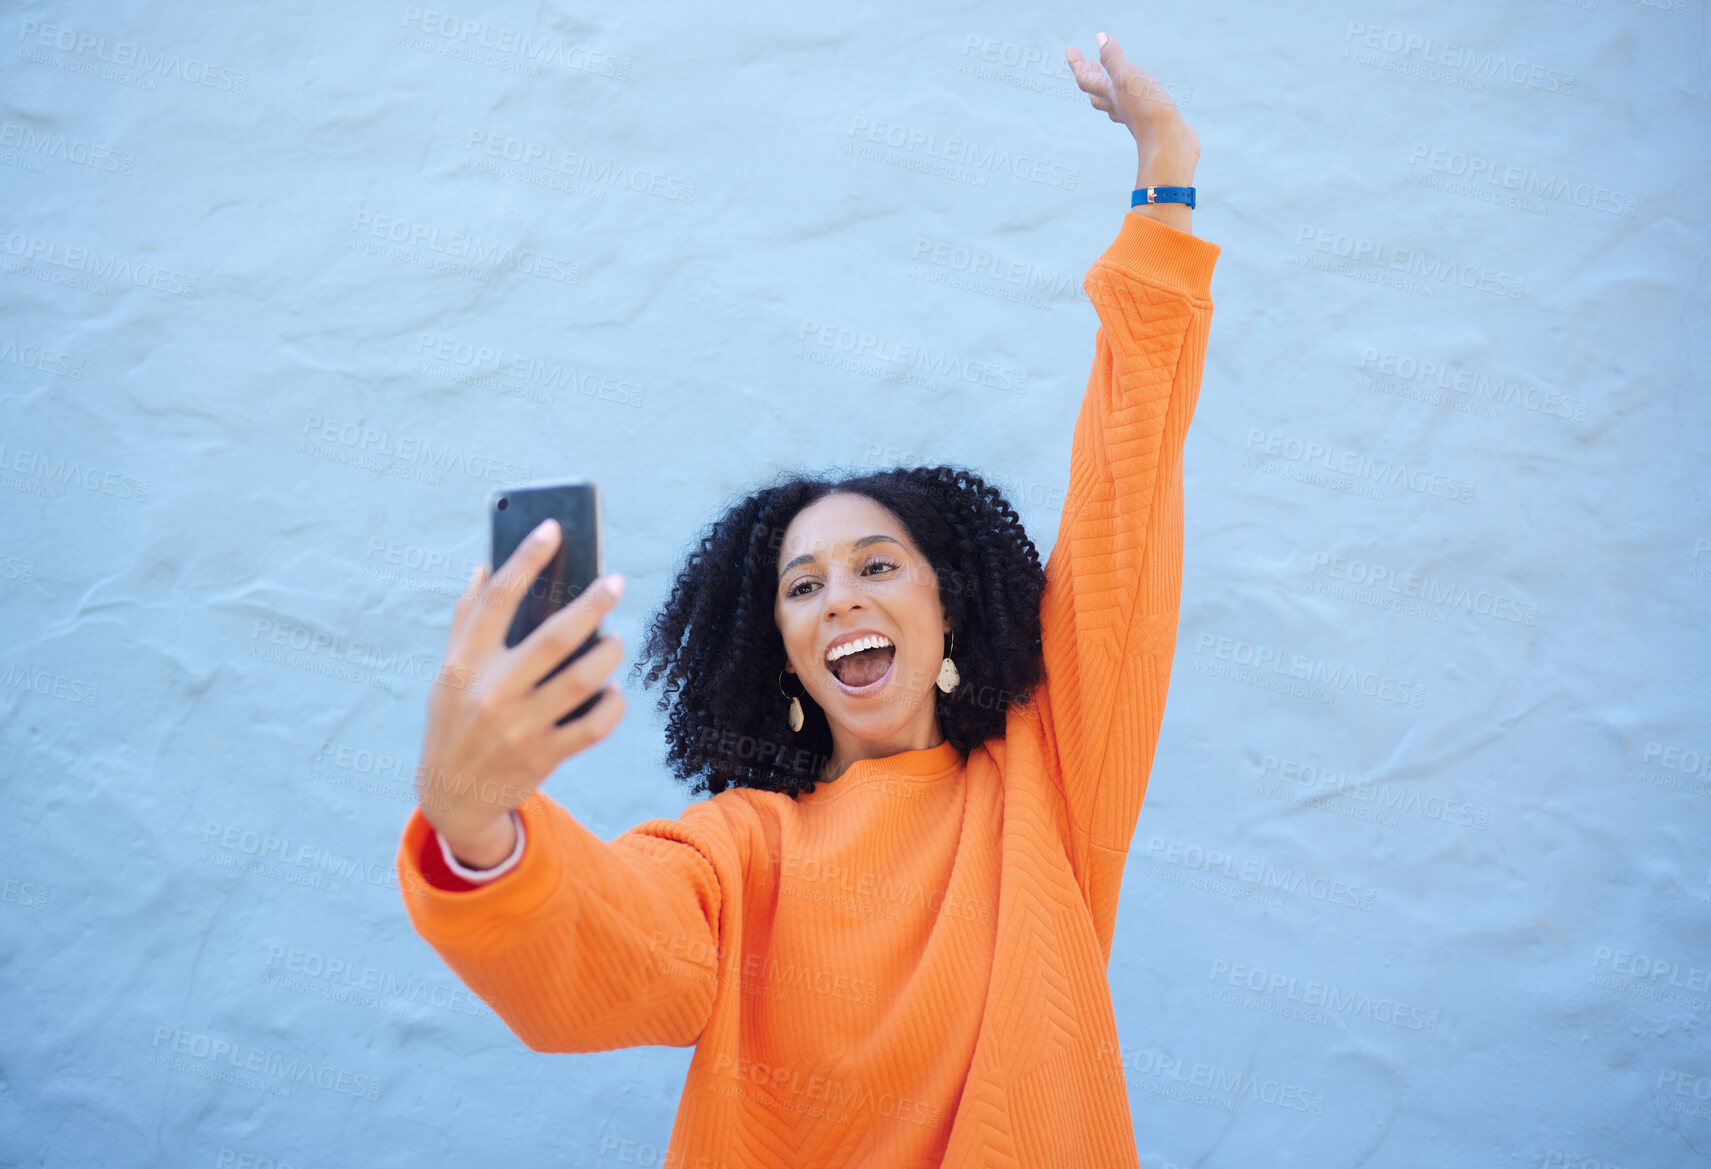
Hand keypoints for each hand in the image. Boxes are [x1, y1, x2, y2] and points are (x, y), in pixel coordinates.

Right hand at [415, 518, 627, 863]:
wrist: (452, 798)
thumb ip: (465, 621)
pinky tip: (612, 689)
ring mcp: (518, 727)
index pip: (497, 598)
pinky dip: (611, 703)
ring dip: (609, 654)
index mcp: (463, 663)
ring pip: (582, 680)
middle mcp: (490, 692)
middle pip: (554, 636)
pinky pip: (594, 724)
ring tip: (617, 640)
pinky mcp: (542, 757)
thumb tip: (483, 566)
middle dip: (592, 604)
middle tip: (615, 582)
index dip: (526, 558)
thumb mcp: (447, 673)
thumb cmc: (454, 721)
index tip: (552, 528)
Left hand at [1065, 32, 1199, 186]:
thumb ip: (1113, 58)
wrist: (1168, 145)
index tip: (1069, 49)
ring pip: (1115, 103)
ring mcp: (1135, 117)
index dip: (1076, 64)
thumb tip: (1100, 38)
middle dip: (1091, 76)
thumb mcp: (1127, 77)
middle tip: (1088, 63)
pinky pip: (1136, 110)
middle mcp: (1120, 107)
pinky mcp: (1152, 122)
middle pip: (1097, 93)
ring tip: (1110, 80)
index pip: (1086, 79)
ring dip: (1109, 89)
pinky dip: (1133, 100)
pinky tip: (1141, 98)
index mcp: (1111, 95)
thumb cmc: (1146, 109)